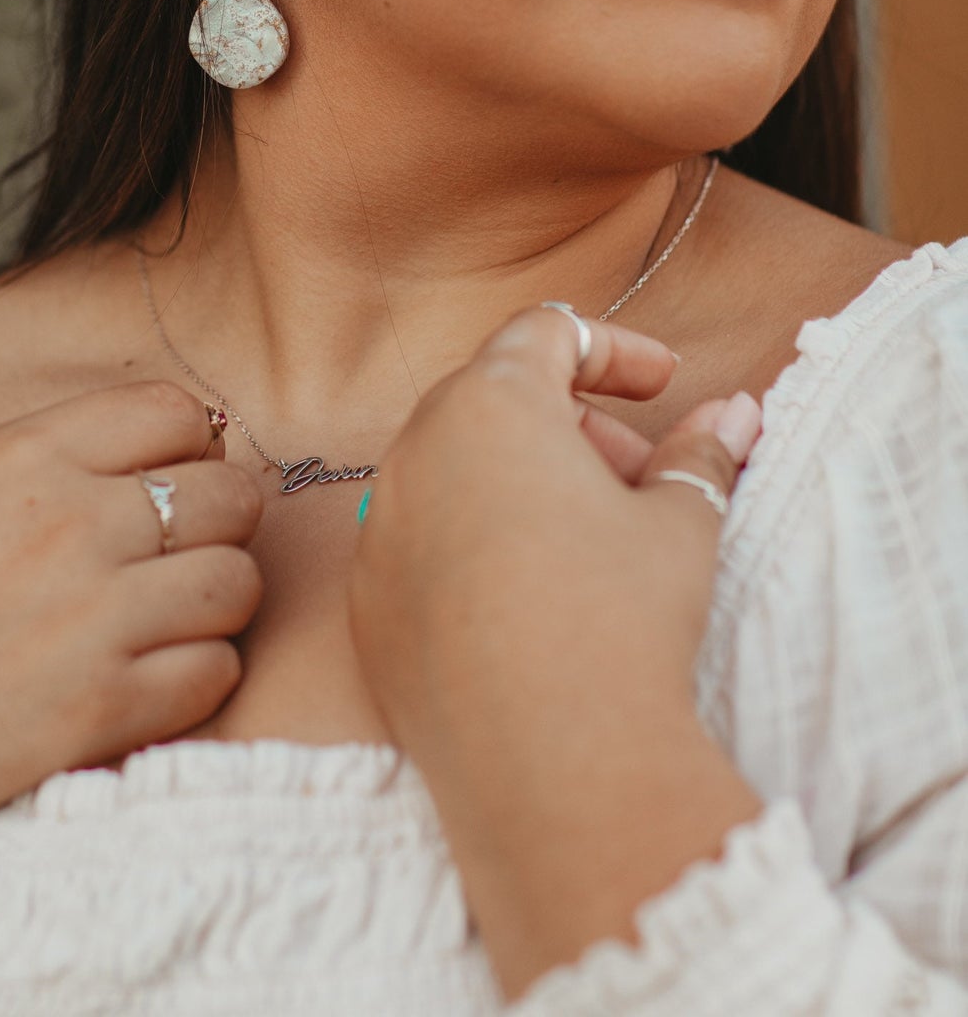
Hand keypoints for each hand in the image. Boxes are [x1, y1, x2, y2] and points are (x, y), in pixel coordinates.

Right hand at [0, 377, 264, 848]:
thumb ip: (53, 463)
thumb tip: (173, 445)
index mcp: (24, 455)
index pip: (177, 411)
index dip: (191, 446)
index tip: (173, 477)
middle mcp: (69, 523)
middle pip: (228, 497)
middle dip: (221, 523)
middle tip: (182, 554)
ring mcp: (90, 619)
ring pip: (236, 585)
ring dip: (217, 603)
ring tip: (170, 620)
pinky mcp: (99, 711)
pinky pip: (214, 673)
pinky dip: (198, 677)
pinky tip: (150, 679)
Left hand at [348, 307, 763, 997]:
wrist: (553, 768)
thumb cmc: (621, 620)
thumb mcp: (680, 524)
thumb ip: (699, 455)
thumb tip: (736, 412)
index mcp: (490, 403)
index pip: (547, 332)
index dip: (614, 349)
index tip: (664, 383)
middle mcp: (415, 449)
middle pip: (495, 400)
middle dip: (574, 425)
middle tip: (640, 479)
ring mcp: (379, 528)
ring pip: (452, 470)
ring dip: (521, 483)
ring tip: (593, 543)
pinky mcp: (365, 604)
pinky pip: (420, 543)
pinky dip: (473, 545)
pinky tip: (533, 601)